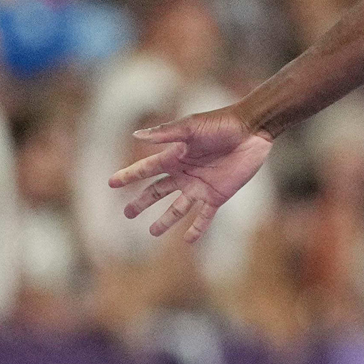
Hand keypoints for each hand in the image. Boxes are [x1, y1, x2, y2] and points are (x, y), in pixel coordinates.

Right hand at [110, 107, 273, 241]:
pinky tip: (188, 239)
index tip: (111, 183)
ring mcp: (200, 186)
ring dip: (165, 220)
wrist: (251, 130)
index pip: (145, 169)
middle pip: (157, 191)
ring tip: (153, 232)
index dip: (129, 176)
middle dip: (142, 202)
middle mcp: (184, 173)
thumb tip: (136, 135)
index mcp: (174, 156)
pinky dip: (197, 228)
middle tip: (127, 213)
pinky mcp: (218, 195)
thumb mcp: (190, 127)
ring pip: (177, 207)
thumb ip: (166, 133)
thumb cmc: (220, 124)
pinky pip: (205, 216)